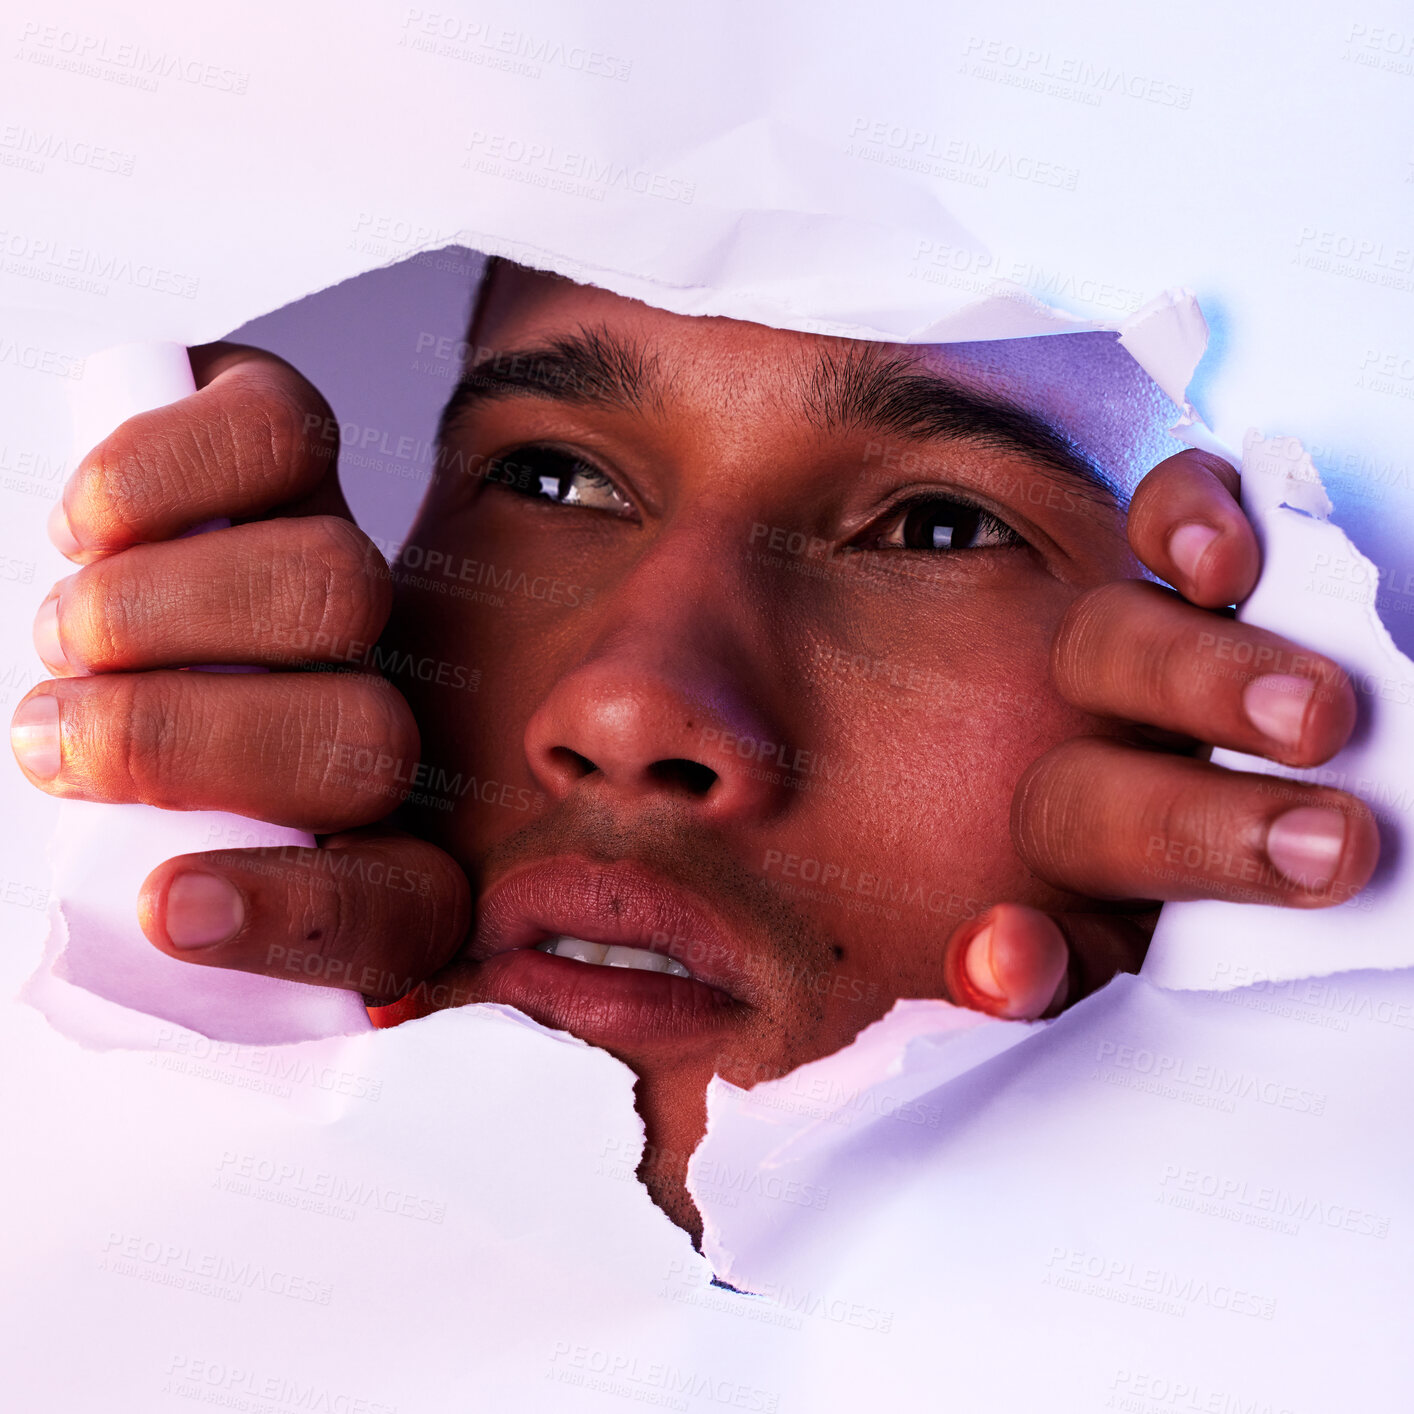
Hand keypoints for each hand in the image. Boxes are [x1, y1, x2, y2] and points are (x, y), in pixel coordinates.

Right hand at [11, 343, 469, 1001]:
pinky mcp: (291, 451)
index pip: (397, 907)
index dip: (300, 916)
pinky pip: (280, 434)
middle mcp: (364, 702)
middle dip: (183, 741)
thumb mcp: (99, 844)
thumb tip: (150, 907)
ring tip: (63, 634)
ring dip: (161, 618)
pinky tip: (87, 527)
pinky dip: (159, 477)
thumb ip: (131, 888)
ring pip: (332, 585)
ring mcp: (338, 573)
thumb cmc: (72, 747)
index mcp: (347, 841)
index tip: (161, 904)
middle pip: (366, 738)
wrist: (65, 625)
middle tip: (53, 733)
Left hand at [944, 448, 1378, 1020]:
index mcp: (1147, 901)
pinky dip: (1183, 526)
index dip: (1026, 962)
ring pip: (1099, 652)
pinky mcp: (1206, 556)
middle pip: (1072, 801)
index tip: (1012, 965)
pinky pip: (1154, 519)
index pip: (1053, 945)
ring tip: (1320, 718)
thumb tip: (1337, 907)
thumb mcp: (1367, 911)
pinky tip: (1229, 565)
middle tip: (1333, 849)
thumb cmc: (1406, 834)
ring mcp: (1153, 665)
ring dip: (1197, 685)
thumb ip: (1326, 934)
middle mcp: (1125, 778)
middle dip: (1187, 829)